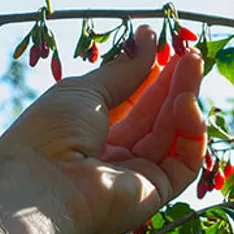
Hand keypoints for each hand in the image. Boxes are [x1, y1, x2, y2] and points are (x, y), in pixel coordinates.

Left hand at [0, 26, 205, 233]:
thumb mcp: (84, 90)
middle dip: (173, 85)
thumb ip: (122, 70)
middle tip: (192, 54)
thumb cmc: (50, 133)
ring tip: (193, 65)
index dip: (148, 77)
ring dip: (185, 100)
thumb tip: (149, 39)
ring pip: (172, 136)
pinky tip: (186, 103)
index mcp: (87, 132)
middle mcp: (112, 156)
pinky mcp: (154, 195)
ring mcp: (134, 177)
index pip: (129, 103)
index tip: (164, 49)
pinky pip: (183, 163)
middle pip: (154, 118)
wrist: (41, 186)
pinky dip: (191, 133)